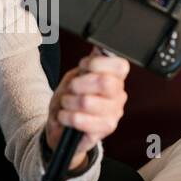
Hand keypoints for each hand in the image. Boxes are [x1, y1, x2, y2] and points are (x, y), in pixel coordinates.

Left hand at [45, 51, 129, 169]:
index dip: (97, 63)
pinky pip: (80, 120)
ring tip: (66, 104)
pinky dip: (66, 116)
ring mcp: (114, 114)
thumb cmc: (70, 100)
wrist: (61, 126)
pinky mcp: (104, 131)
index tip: (83, 67)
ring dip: (68, 101)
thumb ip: (88, 65)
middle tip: (71, 88)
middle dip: (79, 83)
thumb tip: (99, 50)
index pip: (119, 66)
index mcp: (115, 79)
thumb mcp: (75, 77)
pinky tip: (65, 116)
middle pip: (104, 82)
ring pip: (87, 101)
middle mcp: (118, 96)